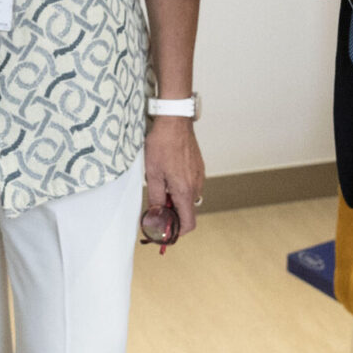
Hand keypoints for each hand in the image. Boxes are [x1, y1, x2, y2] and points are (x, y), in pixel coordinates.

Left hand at [143, 116, 203, 244]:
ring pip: (188, 198)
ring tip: (160, 184)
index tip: (164, 231)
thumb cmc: (162, 144)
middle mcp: (196, 186)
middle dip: (172, 214)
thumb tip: (157, 217)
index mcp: (185, 191)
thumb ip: (157, 199)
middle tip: (156, 206)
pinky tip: (168, 174)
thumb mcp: (153, 174)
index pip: (188, 224)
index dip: (176, 232)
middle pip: (187, 212)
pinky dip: (180, 187)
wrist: (175, 120)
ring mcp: (199, 176)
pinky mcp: (198, 167)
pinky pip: (190, 185)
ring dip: (175, 199)